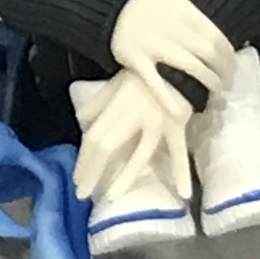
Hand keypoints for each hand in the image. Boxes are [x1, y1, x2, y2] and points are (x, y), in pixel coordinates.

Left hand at [72, 69, 193, 201]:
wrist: (178, 61)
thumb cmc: (146, 72)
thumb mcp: (117, 83)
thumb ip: (99, 102)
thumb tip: (80, 120)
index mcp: (116, 106)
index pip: (94, 137)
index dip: (84, 159)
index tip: (76, 179)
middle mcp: (132, 116)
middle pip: (107, 146)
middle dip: (92, 171)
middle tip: (83, 193)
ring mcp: (156, 123)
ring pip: (139, 154)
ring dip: (124, 177)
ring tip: (111, 197)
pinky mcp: (177, 127)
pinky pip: (178, 152)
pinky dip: (182, 172)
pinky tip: (183, 193)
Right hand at [108, 0, 235, 117]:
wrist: (105, 11)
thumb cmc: (141, 3)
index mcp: (182, 11)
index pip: (216, 35)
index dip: (229, 55)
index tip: (233, 66)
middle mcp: (171, 27)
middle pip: (207, 53)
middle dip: (222, 71)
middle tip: (227, 83)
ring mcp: (153, 46)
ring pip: (189, 67)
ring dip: (205, 82)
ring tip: (213, 93)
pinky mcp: (136, 61)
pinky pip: (155, 82)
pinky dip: (168, 97)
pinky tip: (180, 110)